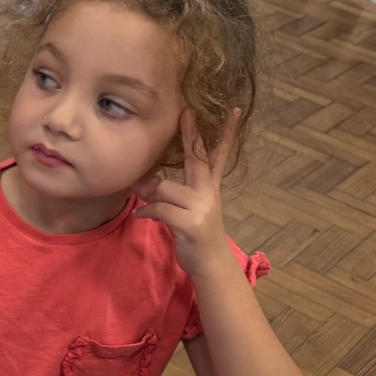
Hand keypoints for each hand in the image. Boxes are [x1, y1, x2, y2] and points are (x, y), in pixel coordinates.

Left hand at [132, 109, 238, 278]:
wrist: (210, 264)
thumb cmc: (194, 234)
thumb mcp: (187, 209)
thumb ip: (170, 193)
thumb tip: (143, 180)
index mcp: (210, 186)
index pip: (218, 154)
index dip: (225, 133)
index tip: (233, 111)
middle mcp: (209, 192)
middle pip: (197, 158)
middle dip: (191, 135)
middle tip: (186, 111)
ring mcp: (202, 207)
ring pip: (165, 189)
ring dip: (152, 198)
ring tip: (149, 207)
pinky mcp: (190, 222)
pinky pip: (159, 208)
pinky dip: (146, 211)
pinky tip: (142, 215)